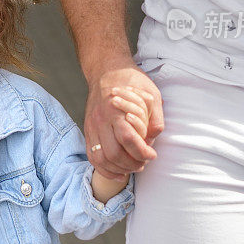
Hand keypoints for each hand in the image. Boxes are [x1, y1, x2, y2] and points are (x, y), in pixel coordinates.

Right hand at [84, 63, 163, 178]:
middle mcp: (101, 120)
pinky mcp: (88, 131)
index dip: (142, 152)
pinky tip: (117, 172)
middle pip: (114, 153)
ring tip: (132, 167)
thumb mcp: (151, 93)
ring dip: (118, 169)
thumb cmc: (131, 81)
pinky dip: (104, 169)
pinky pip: (92, 156)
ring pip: (101, 158)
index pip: (127, 139)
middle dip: (132, 164)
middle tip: (144, 163)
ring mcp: (92, 127)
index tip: (152, 155)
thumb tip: (154, 138)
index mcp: (116, 109)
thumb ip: (155, 116)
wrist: (106, 71)